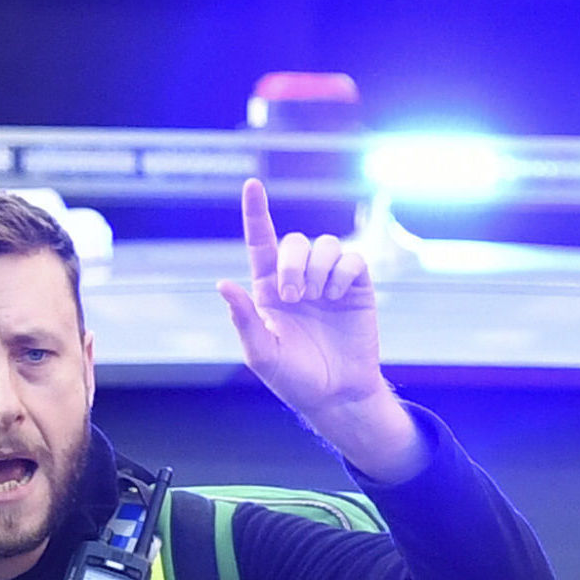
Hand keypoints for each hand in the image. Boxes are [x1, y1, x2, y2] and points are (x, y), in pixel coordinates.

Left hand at [217, 179, 423, 482]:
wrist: (336, 395)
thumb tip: (223, 284)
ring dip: (318, 269)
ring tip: (318, 299)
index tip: (252, 184)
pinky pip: (352, 258)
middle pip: (295, 242)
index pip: (260, 244)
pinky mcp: (356, 286)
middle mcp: (298, 280)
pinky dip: (343, 272)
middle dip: (293, 263)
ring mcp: (328, 282)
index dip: (256, 213)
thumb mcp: (262, 354)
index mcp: (268, 291)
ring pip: (326, 245)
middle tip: (295, 297)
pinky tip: (338, 297)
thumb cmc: (294, 378)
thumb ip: (243, 319)